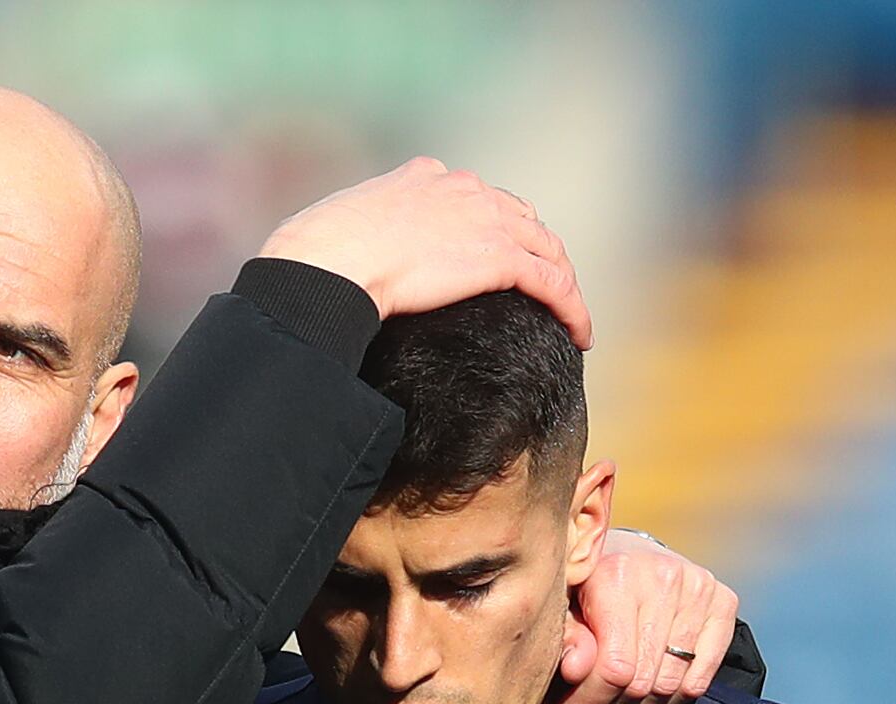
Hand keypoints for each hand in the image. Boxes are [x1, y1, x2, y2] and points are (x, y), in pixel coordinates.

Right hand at [257, 156, 591, 347]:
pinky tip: (578, 334)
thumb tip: (337, 254)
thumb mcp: (339, 226)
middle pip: (522, 219)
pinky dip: (572, 308)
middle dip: (539, 253)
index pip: (479, 198)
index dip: (497, 227)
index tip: (500, 255)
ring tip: (570, 317)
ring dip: (564, 284)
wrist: (329, 262)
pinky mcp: (500, 258)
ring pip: (548, 250)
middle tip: (546, 290)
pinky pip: (553, 284)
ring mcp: (486, 221)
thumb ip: (359, 232)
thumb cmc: (317, 255)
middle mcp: (465, 190)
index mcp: (426, 178)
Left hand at [546, 529, 740, 703]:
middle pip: (642, 680)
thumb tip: (577, 669)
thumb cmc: (585, 587)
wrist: (630, 555)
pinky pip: (702, 676)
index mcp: (616, 574)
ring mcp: (700, 589)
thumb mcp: (560, 609)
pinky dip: (671, 700)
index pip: (613, 667)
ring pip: (671, 684)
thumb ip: (565, 637)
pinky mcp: (725, 602)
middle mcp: (664, 577)